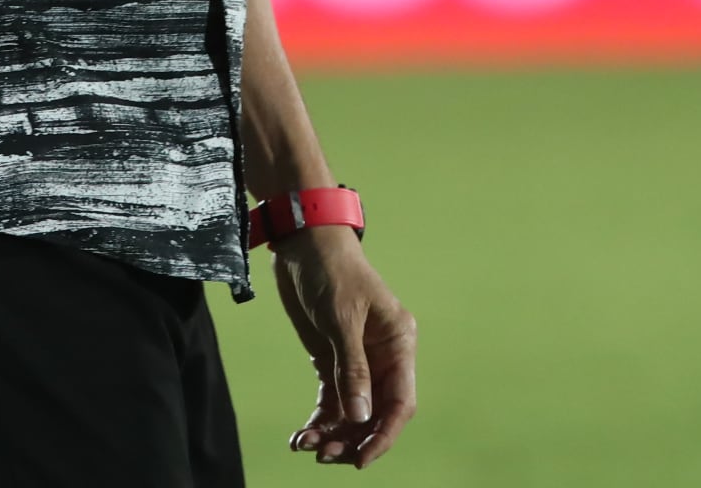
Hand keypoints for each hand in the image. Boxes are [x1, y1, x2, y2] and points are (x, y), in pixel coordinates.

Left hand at [271, 225, 417, 466]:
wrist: (303, 242)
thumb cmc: (331, 270)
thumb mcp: (342, 318)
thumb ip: (352, 368)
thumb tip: (361, 416)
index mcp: (398, 344)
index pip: (400, 402)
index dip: (384, 435)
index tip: (360, 459)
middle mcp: (382, 357)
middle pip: (376, 414)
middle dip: (354, 438)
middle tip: (325, 455)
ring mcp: (357, 360)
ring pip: (352, 412)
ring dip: (333, 433)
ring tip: (306, 445)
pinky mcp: (331, 360)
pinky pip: (332, 400)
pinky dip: (320, 420)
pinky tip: (301, 435)